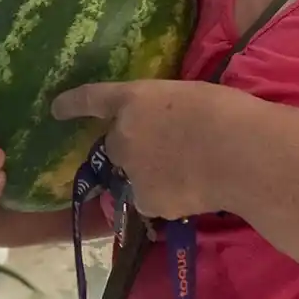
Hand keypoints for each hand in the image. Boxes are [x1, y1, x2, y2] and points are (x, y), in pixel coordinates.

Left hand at [51, 80, 232, 219]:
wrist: (242, 154)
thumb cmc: (227, 113)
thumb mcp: (190, 97)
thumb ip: (166, 111)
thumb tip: (168, 129)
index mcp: (134, 99)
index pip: (93, 98)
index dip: (72, 104)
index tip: (56, 108)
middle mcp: (122, 135)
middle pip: (118, 145)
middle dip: (138, 148)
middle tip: (174, 149)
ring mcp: (131, 170)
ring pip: (136, 176)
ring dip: (155, 174)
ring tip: (195, 171)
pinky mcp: (145, 200)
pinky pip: (152, 200)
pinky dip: (168, 198)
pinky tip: (196, 191)